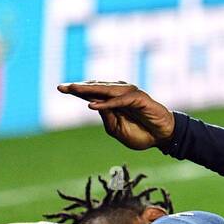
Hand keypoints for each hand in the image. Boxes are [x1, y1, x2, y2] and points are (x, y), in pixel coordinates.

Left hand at [57, 81, 174, 149]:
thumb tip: (94, 106)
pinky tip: (93, 106)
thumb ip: (106, 119)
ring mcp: (129, 94)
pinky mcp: (138, 99)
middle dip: (78, 87)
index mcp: (112, 102)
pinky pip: (120, 101)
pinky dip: (107, 103)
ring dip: (89, 90)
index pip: (91, 93)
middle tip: (62, 86)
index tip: (60, 88)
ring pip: (105, 91)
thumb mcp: (117, 131)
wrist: (163, 137)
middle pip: (95, 88)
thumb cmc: (142, 133)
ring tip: (73, 90)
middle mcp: (119, 94)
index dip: (76, 90)